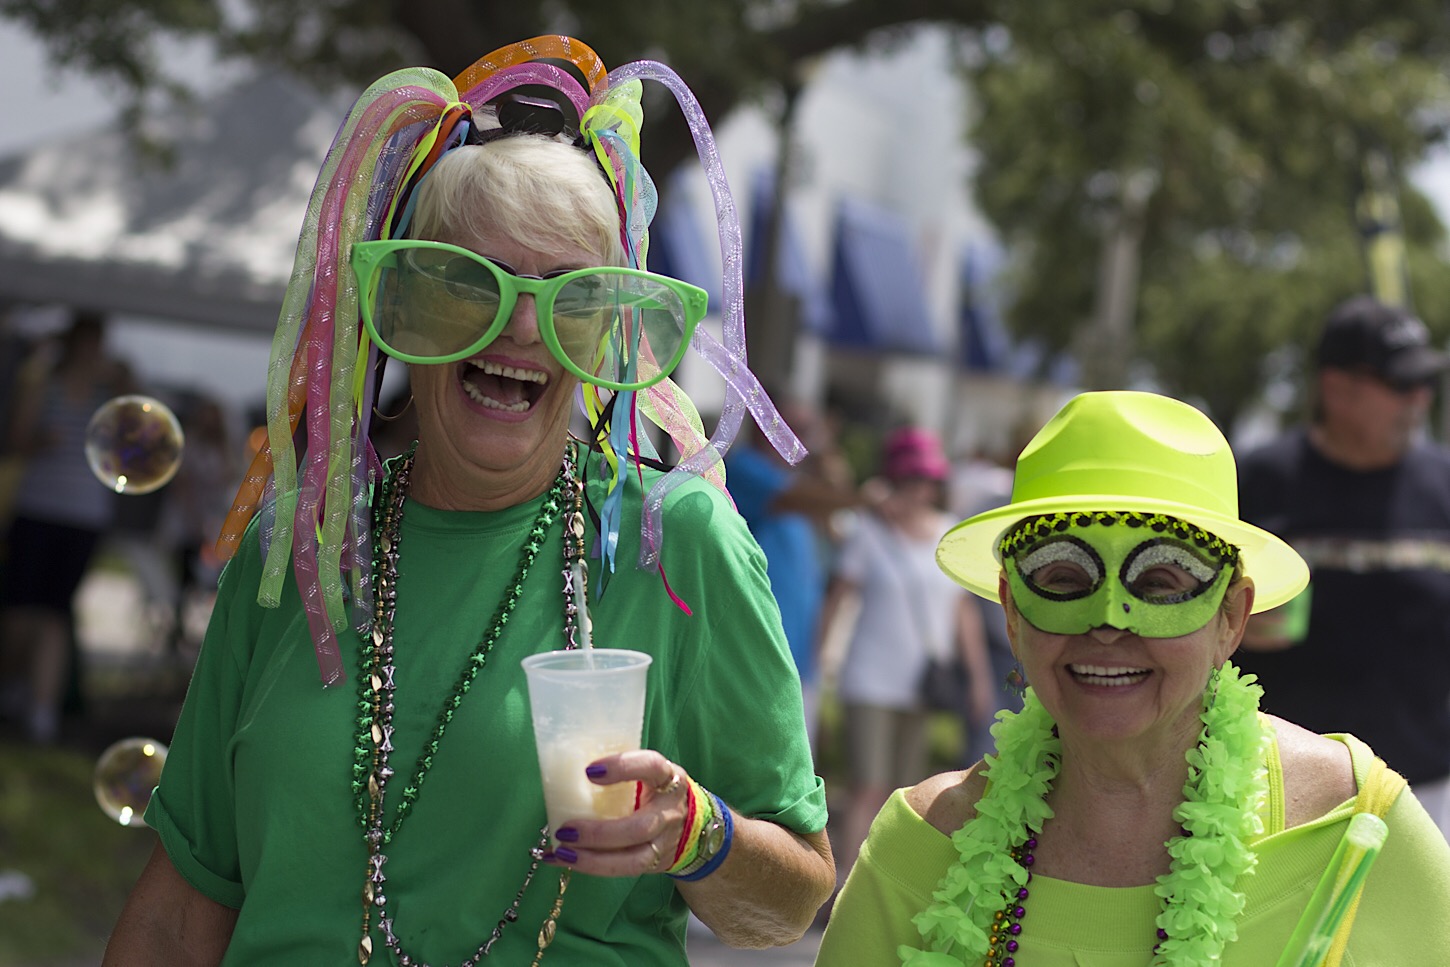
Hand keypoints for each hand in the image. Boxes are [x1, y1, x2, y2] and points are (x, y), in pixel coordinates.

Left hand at [542, 749, 690, 877]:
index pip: (651, 767)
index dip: (623, 768)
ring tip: (562, 853)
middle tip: (565, 829)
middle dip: (600, 833)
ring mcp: (665, 841)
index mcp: (669, 777)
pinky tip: (564, 860)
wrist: (691, 822)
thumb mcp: (648, 773)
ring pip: (634, 858)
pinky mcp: (655, 863)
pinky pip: (624, 870)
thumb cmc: (656, 790)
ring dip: (593, 859)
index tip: (590, 771)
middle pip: (640, 827)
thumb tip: (563, 769)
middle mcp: (670, 811)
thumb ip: (620, 771)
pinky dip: (591, 867)